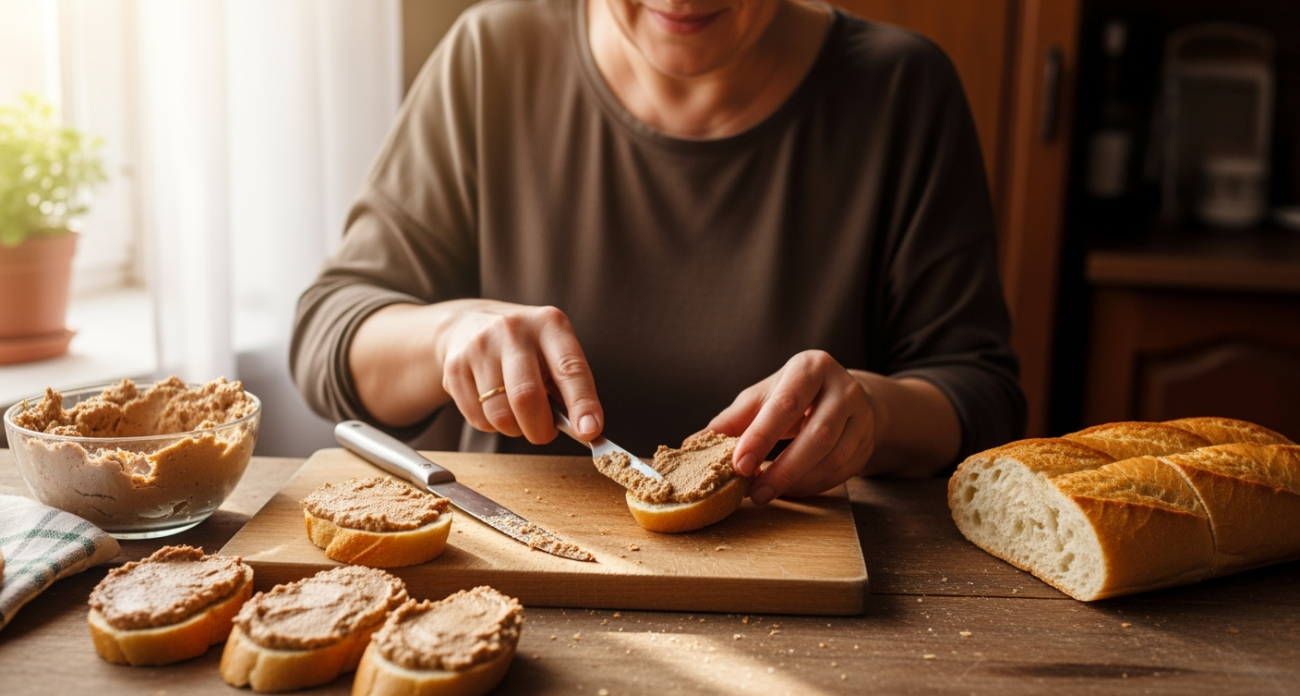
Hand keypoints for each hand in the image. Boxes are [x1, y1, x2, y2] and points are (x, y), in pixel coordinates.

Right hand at [440, 302, 602, 443]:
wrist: (469, 325)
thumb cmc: (526, 348)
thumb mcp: (553, 351)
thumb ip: (569, 387)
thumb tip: (585, 429)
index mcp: (549, 324)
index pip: (570, 368)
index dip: (582, 403)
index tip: (589, 432)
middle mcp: (512, 330)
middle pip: (526, 397)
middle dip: (540, 429)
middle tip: (544, 433)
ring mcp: (479, 347)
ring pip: (499, 415)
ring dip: (515, 429)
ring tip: (518, 414)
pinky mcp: (454, 367)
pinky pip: (477, 419)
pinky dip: (492, 426)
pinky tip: (494, 405)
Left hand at [707, 350, 876, 504]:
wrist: (844, 396)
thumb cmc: (794, 396)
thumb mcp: (763, 398)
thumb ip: (732, 420)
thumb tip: (691, 444)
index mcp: (810, 368)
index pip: (785, 404)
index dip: (761, 437)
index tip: (739, 465)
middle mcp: (842, 388)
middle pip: (817, 435)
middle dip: (783, 468)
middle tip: (754, 492)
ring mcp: (861, 415)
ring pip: (833, 457)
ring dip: (797, 481)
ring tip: (767, 493)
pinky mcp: (867, 441)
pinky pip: (841, 471)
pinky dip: (812, 486)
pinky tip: (790, 491)